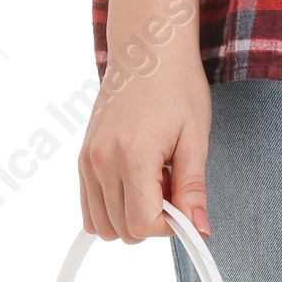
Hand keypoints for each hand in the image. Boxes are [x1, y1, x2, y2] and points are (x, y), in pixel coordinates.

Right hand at [78, 8, 211, 243]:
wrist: (145, 51)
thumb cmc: (176, 87)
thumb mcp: (195, 138)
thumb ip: (192, 188)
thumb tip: (198, 229)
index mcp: (132, 156)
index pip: (142, 225)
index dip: (169, 225)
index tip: (184, 202)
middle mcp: (101, 161)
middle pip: (121, 230)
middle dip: (151, 219)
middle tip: (171, 184)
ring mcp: (87, 161)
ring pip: (101, 224)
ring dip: (131, 215)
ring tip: (154, 181)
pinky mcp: (82, 159)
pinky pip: (90, 207)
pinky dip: (114, 206)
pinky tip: (136, 180)